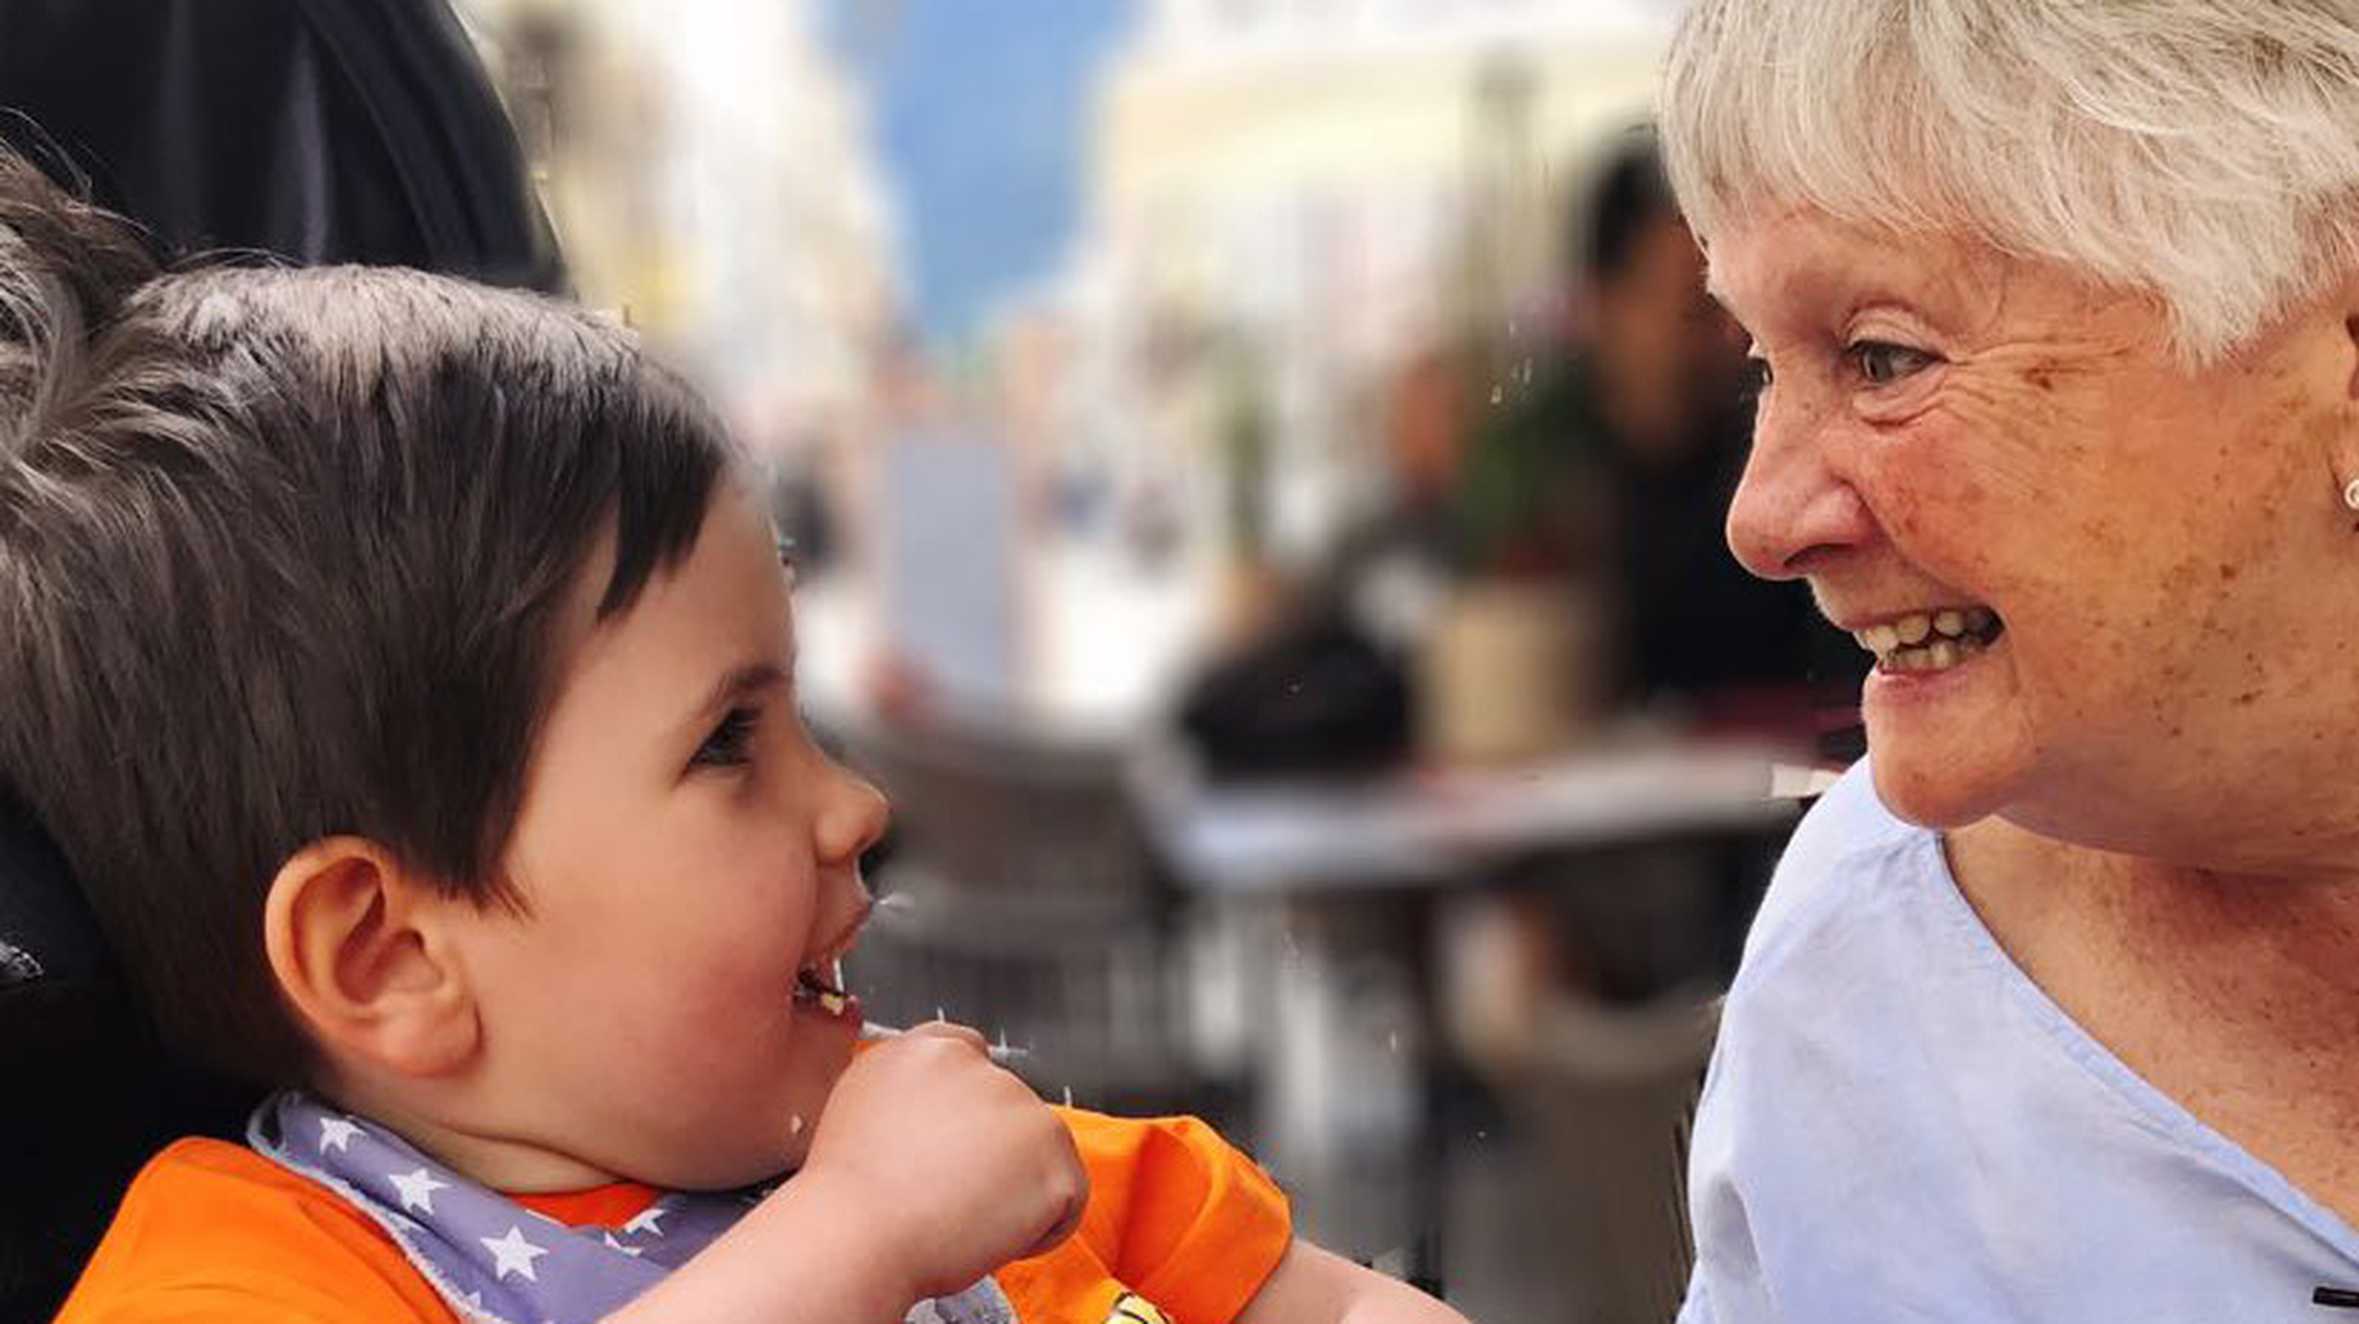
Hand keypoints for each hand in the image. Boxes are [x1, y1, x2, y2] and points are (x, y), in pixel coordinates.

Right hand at [798, 1020, 1088, 1300]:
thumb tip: (941, 1118)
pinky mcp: (1052, 1149)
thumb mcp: (861, 1114)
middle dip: (994, 1156)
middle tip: (950, 1195)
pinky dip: (1041, 1228)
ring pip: (1041, 1156)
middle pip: (1011, 1113)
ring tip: (961, 1216)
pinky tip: (990, 1234)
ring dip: (1016, 1190)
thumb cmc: (849, 1200)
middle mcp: (979, 1067)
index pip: (971, 1059)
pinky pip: (1067, 1199)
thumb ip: (910, 1099)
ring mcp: (1021, 1104)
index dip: (970, 1111)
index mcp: (925, 1050)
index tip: (960, 1144)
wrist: (858, 1236)